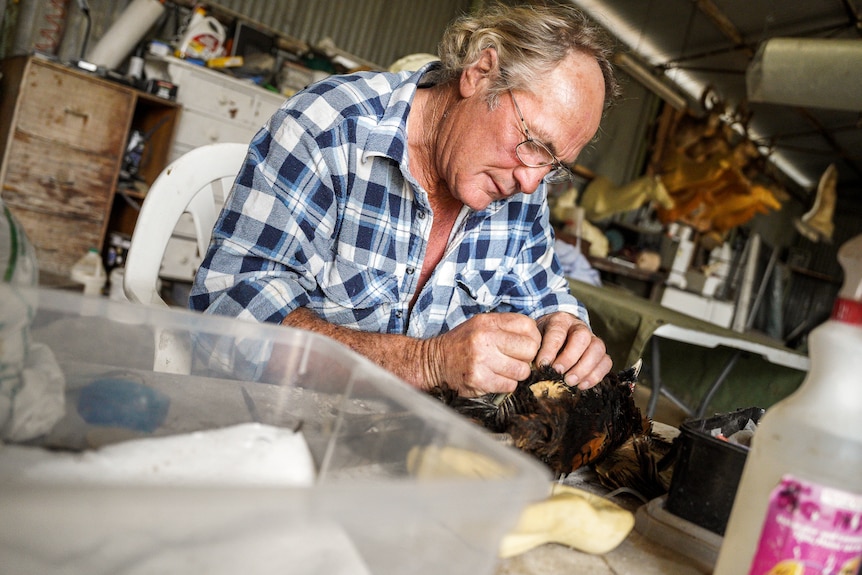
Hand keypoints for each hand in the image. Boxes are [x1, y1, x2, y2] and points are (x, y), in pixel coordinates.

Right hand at [425, 312, 540, 396]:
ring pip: (522, 371)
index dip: (533, 339)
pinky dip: (506, 385)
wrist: (434, 361)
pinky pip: (509, 385)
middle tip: (516, 361)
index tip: (525, 347)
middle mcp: (486, 338)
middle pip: (530, 350)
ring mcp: (482, 359)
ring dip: (517, 374)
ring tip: (504, 371)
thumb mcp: (481, 325)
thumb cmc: (462, 343)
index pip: (529, 327)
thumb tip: (536, 341)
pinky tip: (495, 379)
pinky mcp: (479, 379)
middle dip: (527, 358)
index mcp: (488, 321)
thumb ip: (507, 328)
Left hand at [534, 312, 610, 389]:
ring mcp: (593, 339)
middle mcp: (579, 327)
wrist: (556, 334)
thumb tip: (535, 368)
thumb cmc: (543, 339)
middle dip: (570, 357)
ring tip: (570, 382)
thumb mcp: (535, 338)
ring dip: (584, 368)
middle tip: (558, 373)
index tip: (542, 365)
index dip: (550, 349)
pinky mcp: (601, 353)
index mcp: (560, 320)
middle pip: (582, 337)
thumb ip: (535, 349)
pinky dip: (596, 375)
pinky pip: (606, 362)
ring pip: (597, 349)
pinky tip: (582, 385)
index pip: (557, 331)